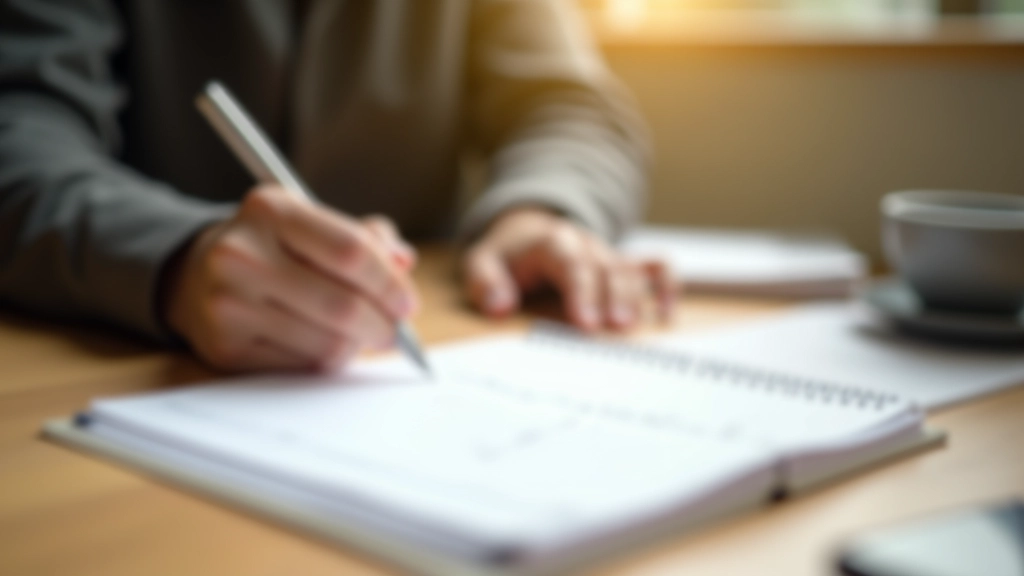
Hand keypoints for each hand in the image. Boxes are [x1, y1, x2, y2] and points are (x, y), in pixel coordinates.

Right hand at [163, 185, 417, 371]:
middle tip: (395, 332)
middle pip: (343, 306)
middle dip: (383, 325)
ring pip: (326, 343)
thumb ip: (366, 238)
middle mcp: (242, 254)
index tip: (407, 303)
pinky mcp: (224, 347)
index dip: (390, 284)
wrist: (197, 275)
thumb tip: (403, 262)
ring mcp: (228, 303)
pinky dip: (324, 360)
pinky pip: (301, 366)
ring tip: (356, 335)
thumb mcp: (313, 224)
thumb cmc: (275, 248)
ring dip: (355, 346)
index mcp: (271, 210)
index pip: (351, 252)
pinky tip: (319, 343)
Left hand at [463, 208, 674, 330]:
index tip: (585, 323)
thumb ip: (486, 283)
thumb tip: (500, 306)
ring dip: (634, 297)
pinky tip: (666, 315)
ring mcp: (607, 254)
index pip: (570, 263)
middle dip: (612, 296)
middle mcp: (585, 245)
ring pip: (630, 269)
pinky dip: (667, 286)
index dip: (581, 291)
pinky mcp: (623, 265)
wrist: (527, 235)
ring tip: (630, 329)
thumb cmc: (506, 259)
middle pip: (606, 266)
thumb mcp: (481, 265)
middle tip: (614, 329)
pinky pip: (656, 266)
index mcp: (551, 243)